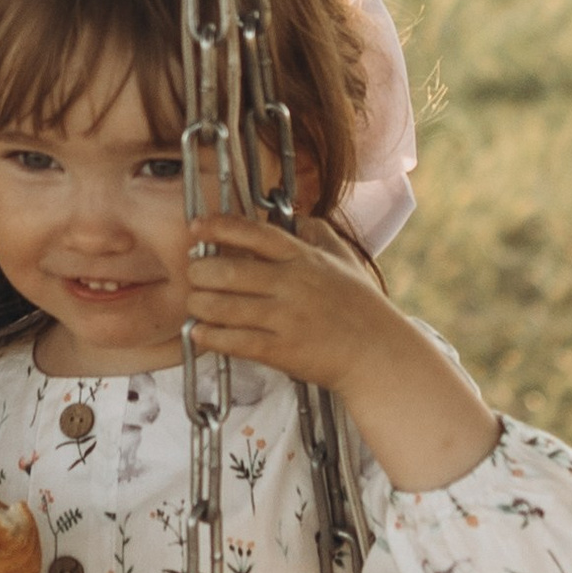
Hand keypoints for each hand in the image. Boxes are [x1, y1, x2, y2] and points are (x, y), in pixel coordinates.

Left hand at [185, 213, 496, 491]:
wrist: (379, 355)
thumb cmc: (361, 308)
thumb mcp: (345, 260)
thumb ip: (319, 235)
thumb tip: (297, 217)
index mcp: (305, 259)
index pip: (255, 233)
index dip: (220, 227)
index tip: (196, 227)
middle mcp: (293, 284)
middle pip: (228, 271)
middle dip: (200, 271)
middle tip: (193, 273)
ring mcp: (286, 318)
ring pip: (224, 307)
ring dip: (199, 304)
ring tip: (195, 302)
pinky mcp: (282, 350)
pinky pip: (234, 341)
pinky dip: (210, 336)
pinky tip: (199, 332)